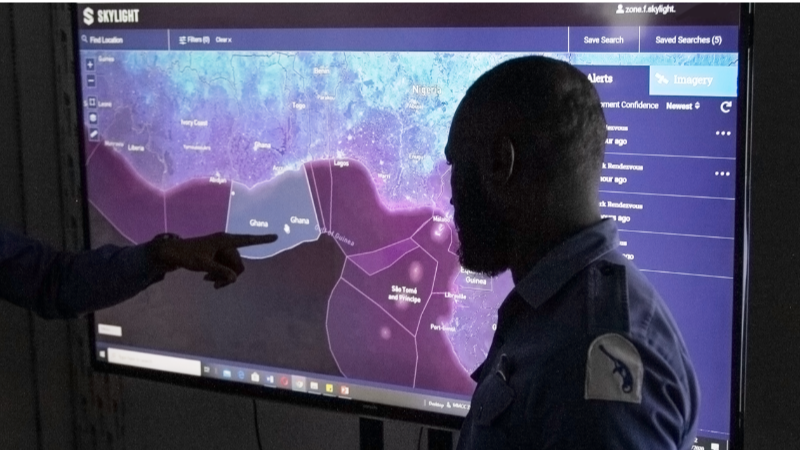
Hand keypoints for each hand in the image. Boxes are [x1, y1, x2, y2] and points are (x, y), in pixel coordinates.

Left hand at [146, 232, 277, 288]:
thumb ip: (220, 271)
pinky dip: (220, 274)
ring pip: (232, 266)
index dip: (262, 239)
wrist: (172, 253)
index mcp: (225, 240)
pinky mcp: (217, 254)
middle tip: (216, 286)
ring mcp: (221, 249)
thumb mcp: (203, 265)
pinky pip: (225, 266)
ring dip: (223, 276)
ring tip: (209, 282)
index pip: (247, 240)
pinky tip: (208, 279)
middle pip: (239, 262)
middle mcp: (226, 243)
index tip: (276, 237)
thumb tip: (234, 278)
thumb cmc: (187, 256)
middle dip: (230, 275)